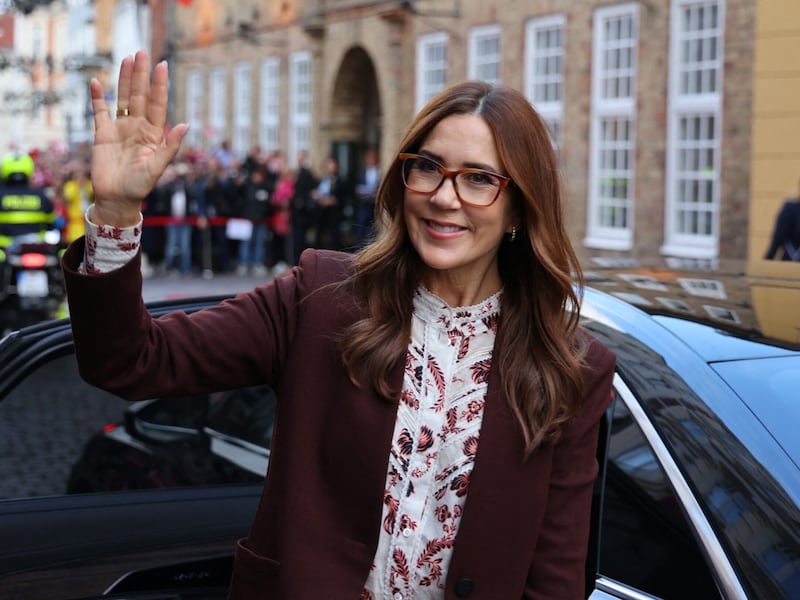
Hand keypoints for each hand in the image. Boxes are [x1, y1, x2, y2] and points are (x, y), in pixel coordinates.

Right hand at [88, 49, 187, 226]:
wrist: (117, 199)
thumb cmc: (140, 186)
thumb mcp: (158, 166)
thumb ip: (170, 146)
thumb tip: (185, 125)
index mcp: (153, 134)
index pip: (157, 104)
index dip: (159, 85)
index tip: (162, 65)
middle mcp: (138, 127)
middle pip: (139, 95)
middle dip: (141, 75)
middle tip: (143, 52)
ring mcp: (120, 129)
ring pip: (122, 98)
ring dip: (124, 79)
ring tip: (127, 59)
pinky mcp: (102, 134)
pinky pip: (99, 112)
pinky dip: (97, 97)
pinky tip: (96, 81)